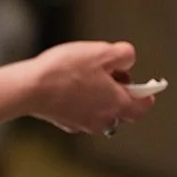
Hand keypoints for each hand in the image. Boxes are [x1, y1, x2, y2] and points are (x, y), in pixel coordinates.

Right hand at [24, 41, 155, 135]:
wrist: (30, 88)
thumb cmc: (67, 70)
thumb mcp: (103, 52)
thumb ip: (124, 55)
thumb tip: (129, 61)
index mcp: (117, 104)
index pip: (142, 107)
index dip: (146, 95)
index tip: (145, 86)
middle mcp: (103, 119)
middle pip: (121, 110)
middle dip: (120, 92)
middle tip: (110, 72)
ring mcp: (83, 124)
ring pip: (101, 112)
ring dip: (100, 97)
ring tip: (86, 76)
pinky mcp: (65, 123)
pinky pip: (82, 113)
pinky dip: (81, 102)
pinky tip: (69, 85)